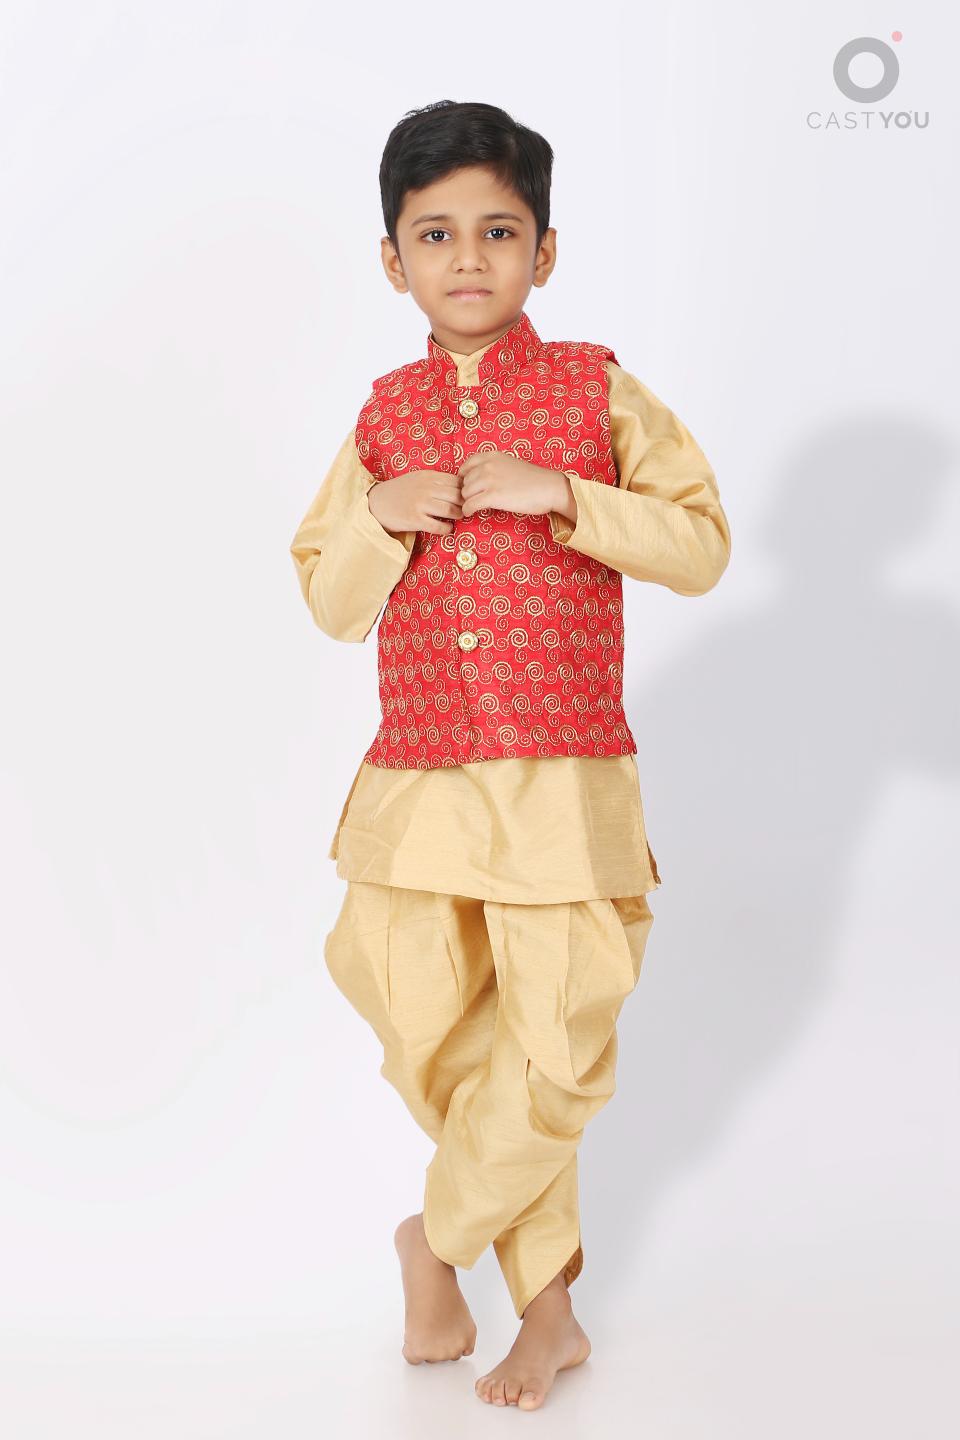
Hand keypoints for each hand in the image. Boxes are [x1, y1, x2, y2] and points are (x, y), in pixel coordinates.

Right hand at [367, 469, 462, 535]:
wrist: (376, 503)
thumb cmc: (399, 491)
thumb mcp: (417, 478)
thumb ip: (436, 481)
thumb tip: (460, 486)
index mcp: (428, 476)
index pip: (456, 481)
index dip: (465, 489)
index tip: (467, 496)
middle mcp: (425, 488)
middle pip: (456, 495)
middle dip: (465, 503)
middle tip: (467, 508)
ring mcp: (420, 504)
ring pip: (450, 509)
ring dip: (458, 515)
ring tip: (458, 517)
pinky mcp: (415, 519)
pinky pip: (438, 526)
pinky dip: (447, 529)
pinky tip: (447, 529)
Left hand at [457, 451, 574, 520]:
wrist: (549, 488)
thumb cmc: (532, 479)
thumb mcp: (509, 464)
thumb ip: (492, 467)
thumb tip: (475, 480)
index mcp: (491, 456)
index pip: (465, 467)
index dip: (465, 479)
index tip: (472, 488)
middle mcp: (487, 465)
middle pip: (464, 482)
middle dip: (468, 492)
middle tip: (476, 499)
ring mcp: (489, 480)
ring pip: (465, 494)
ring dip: (468, 502)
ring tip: (476, 506)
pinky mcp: (492, 496)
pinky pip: (469, 505)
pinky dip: (468, 511)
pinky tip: (472, 513)